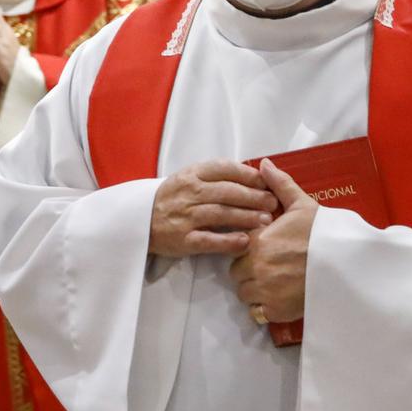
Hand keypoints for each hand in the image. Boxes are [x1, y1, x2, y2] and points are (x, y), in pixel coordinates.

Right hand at [149, 159, 278, 257]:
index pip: (225, 169)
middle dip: (254, 197)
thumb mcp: (189, 178)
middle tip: (273, 203)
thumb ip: (216, 176)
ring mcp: (185, 216)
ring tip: (266, 221)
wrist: (138, 220)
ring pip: (221, 214)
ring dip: (247, 217)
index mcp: (192, 174)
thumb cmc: (172, 198)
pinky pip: (209, 240)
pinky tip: (245, 242)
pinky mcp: (182, 240)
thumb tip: (254, 175)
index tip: (266, 182)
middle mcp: (189, 193)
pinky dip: (228, 241)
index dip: (249, 175)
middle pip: (228, 192)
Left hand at [230, 161, 317, 325]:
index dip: (248, 249)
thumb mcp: (303, 205)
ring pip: (246, 294)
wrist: (347, 264)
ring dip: (255, 290)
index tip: (264, 250)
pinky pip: (258, 312)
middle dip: (249, 271)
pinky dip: (265, 308)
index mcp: (258, 240)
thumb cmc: (324, 233)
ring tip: (276, 282)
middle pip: (237, 274)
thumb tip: (264, 164)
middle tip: (271, 267)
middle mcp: (256, 266)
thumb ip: (280, 185)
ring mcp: (265, 291)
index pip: (236, 248)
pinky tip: (280, 297)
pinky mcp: (277, 311)